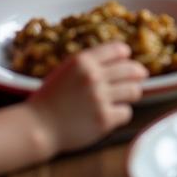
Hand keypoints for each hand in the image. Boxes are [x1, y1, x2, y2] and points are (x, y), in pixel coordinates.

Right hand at [27, 42, 146, 154]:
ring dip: (131, 93)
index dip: (125, 56)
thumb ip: (91, 62)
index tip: (126, 61)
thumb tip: (122, 58)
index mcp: (83, 61)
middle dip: (137, 73)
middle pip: (132, 69)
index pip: (119, 49)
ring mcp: (99, 98)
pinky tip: (112, 114)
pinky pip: (126, 112)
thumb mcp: (67, 70)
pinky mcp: (103, 120)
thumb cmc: (52, 98)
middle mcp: (93, 77)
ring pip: (134, 90)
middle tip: (139, 77)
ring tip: (126, 96)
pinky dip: (121, 114)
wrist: (37, 127)